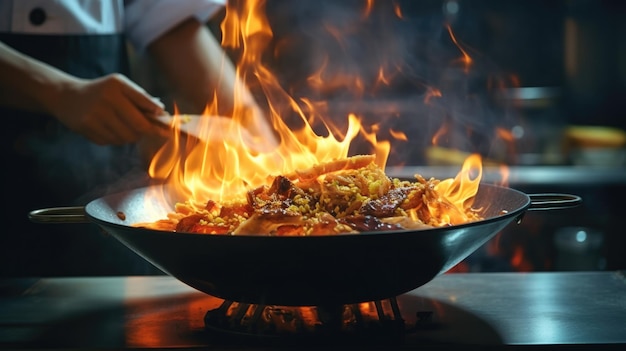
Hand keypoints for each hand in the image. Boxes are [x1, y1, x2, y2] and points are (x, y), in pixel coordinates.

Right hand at [51, 73, 167, 144]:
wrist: (67, 96)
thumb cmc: (103, 91)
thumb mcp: (120, 86)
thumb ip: (141, 97)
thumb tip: (162, 113)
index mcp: (117, 85)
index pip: (145, 104)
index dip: (159, 118)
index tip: (170, 127)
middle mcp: (106, 99)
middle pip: (139, 126)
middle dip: (148, 131)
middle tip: (152, 130)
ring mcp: (94, 114)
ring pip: (126, 137)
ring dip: (132, 135)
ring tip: (124, 125)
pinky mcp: (86, 128)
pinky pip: (112, 141)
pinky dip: (116, 139)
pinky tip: (109, 128)